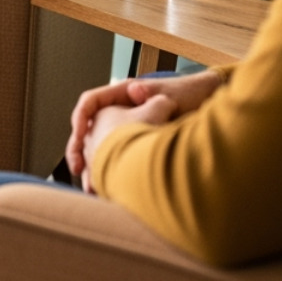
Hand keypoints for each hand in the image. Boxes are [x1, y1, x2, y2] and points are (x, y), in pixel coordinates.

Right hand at [64, 70, 223, 179]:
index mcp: (123, 93)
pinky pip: (112, 160)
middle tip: (77, 168)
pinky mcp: (133, 145)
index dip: (80, 117)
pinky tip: (107, 191)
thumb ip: (151, 93)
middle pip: (87, 129)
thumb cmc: (188, 94)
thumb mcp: (169, 93)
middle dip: (79, 150)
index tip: (79, 132)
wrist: (204, 102)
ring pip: (97, 148)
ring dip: (91, 167)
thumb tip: (135, 89)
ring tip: (91, 187)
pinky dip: (107, 175)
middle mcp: (120, 110)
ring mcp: (125, 128)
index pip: (90, 102)